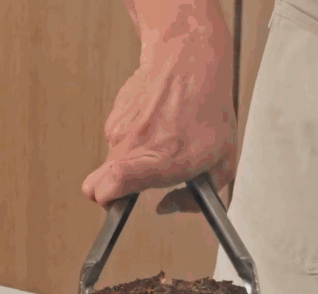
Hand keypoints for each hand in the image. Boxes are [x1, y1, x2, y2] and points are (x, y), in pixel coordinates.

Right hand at [82, 28, 235, 212]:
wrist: (189, 63)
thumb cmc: (208, 111)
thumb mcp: (222, 162)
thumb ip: (194, 198)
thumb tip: (166, 207)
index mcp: (161, 160)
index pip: (114, 183)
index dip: (109, 200)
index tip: (118, 204)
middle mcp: (134, 145)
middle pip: (95, 183)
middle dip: (108, 191)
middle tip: (132, 185)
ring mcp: (121, 129)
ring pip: (111, 161)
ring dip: (128, 161)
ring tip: (157, 143)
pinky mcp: (115, 116)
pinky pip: (117, 140)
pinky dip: (131, 139)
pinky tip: (152, 125)